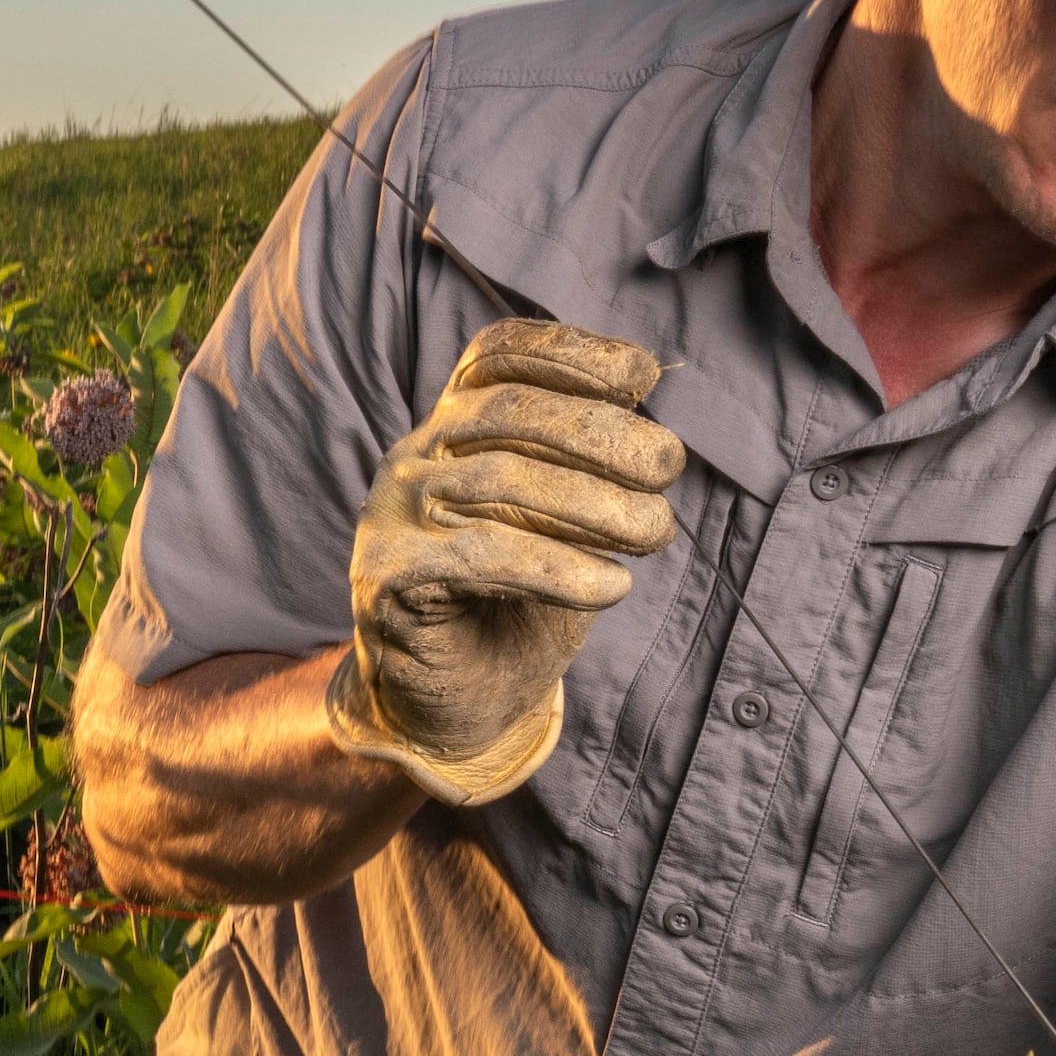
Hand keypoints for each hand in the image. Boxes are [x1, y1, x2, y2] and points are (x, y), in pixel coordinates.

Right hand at [333, 318, 682, 801]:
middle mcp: (412, 456)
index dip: (570, 351)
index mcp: (452, 426)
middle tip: (666, 467)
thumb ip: (588, 469)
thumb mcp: (563, 523)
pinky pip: (483, 555)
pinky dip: (559, 568)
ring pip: (500, 482)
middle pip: (508, 411)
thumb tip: (651, 428)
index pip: (498, 356)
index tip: (642, 377)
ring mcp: (392, 513)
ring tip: (655, 533)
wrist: (453, 705)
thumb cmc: (519, 603)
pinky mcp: (389, 576)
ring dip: (595, 504)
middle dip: (601, 431)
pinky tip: (611, 587)